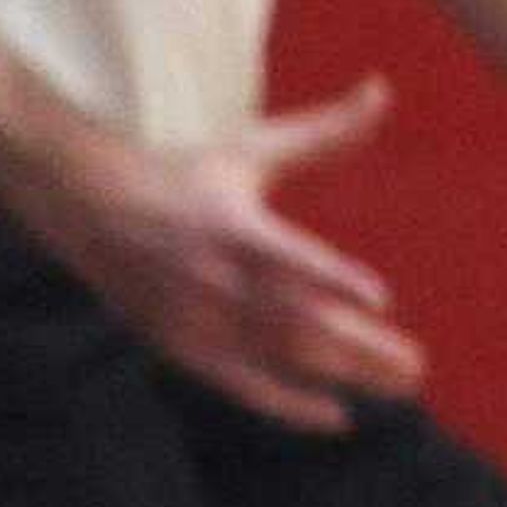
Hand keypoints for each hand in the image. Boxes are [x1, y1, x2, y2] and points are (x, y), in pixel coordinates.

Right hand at [24, 77, 427, 433]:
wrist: (88, 209)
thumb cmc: (184, 175)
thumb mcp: (252, 150)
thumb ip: (325, 130)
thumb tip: (382, 88)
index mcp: (234, 228)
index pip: (288, 259)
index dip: (331, 280)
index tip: (381, 301)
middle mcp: (215, 281)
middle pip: (294, 322)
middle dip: (358, 348)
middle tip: (417, 366)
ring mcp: (198, 321)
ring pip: (277, 357)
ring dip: (340, 375)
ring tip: (401, 385)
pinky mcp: (183, 348)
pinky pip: (241, 386)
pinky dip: (287, 405)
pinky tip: (337, 418)